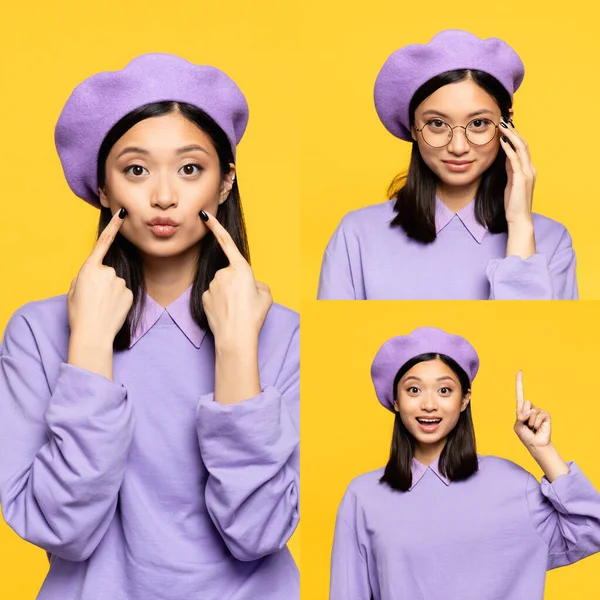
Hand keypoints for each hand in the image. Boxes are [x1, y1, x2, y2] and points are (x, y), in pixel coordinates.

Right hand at [68, 208, 132, 346]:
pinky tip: (111, 310)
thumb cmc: (79, 313)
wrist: (93, 334)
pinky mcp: (130, 293)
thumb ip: (84, 277)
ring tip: (101, 306)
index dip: (113, 226)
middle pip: (107, 272)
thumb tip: (94, 275)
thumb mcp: (73, 290)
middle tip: (93, 299)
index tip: (122, 213)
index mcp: (89, 268)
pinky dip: (118, 300)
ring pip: (116, 283)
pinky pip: (124, 293)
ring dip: (110, 292)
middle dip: (102, 283)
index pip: (103, 242)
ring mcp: (121, 282)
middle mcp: (107, 271)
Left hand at [201, 211, 271, 349]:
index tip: (204, 215)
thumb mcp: (266, 296)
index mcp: (241, 268)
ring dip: (229, 294)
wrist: (235, 337)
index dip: (215, 227)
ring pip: (222, 286)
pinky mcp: (204, 296)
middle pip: (231, 273)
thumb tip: (251, 284)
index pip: (226, 242)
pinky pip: (214, 296)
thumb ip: (258, 284)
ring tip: (237, 310)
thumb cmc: (253, 316)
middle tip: (246, 302)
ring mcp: (211, 284)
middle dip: (238, 284)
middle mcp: (223, 273)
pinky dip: (220, 302)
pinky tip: (226, 313)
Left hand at [500, 119, 535, 225]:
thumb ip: (510, 170)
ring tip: (502, 126)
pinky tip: (502, 141)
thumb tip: (505, 158)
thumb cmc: (513, 203)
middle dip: (513, 132)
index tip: (505, 127)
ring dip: (511, 136)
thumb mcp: (510, 182)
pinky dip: (509, 149)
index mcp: (528, 169)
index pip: (522, 148)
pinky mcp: (521, 178)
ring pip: (521, 148)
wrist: (518, 218)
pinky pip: (515, 160)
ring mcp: (527, 173)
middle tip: (503, 120)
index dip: (514, 136)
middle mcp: (530, 168)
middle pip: (523, 144)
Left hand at [514, 370, 551, 450]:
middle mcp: (530, 408)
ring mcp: (538, 411)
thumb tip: (527, 412)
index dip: (519, 382)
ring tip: (532, 427)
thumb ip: (520, 417)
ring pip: (531, 411)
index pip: (520, 393)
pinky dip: (536, 423)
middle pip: (525, 403)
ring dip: (530, 421)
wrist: (536, 444)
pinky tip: (537, 428)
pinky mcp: (546, 415)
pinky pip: (539, 415)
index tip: (520, 371)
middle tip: (526, 424)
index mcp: (521, 409)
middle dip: (524, 415)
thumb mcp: (517, 426)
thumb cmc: (525, 435)